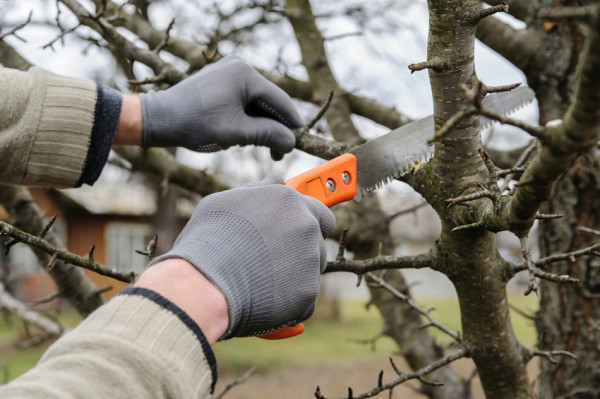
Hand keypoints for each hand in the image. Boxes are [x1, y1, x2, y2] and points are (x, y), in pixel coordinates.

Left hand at [139, 56, 302, 159]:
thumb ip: (268, 135)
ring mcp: (227, 72)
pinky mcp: (218, 81)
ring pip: (255, 102)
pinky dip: (246, 118)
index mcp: (245, 73)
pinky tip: (242, 135)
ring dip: (259, 124)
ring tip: (254, 145)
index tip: (300, 142)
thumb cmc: (196, 124)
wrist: (160, 119)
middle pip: (268, 101)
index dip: (292, 123)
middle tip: (276, 153)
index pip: (279, 100)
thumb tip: (292, 142)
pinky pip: (242, 99)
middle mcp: (238, 66)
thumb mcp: (237, 133)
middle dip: (273, 127)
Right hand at [149, 175, 334, 338]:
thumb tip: (277, 180)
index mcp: (288, 200)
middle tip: (275, 258)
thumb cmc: (207, 241)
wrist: (203, 284)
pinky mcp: (308, 291)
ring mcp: (309, 258)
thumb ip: (259, 189)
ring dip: (295, 273)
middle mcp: (305, 225)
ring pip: (311, 268)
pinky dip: (289, 301)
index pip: (317, 208)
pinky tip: (262, 298)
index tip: (297, 230)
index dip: (307, 219)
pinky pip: (305, 297)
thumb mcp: (225, 202)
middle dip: (303, 247)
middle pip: (318, 239)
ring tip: (260, 278)